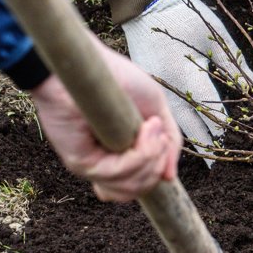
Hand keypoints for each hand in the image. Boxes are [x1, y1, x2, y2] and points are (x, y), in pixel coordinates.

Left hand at [29, 37, 181, 202]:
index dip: (155, 172)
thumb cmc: (118, 80)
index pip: (138, 186)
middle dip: (158, 162)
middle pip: (141, 187)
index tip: (159, 143)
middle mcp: (105, 165)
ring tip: (152, 127)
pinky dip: (141, 155)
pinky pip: (121, 174)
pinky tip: (145, 129)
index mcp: (118, 156)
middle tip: (156, 129)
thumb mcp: (156, 109)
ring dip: (152, 158)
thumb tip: (169, 177)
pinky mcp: (83, 163)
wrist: (86, 65)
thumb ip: (168, 143)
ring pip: (133, 186)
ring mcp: (94, 166)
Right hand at [122, 0, 252, 151]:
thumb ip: (232, 62)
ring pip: (171, 120)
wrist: (145, 4)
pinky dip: (170, 123)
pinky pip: (159, 111)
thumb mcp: (214, 34)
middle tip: (215, 161)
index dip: (218, 128)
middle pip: (187, 123)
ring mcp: (154, 85)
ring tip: (198, 153)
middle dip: (202, 142)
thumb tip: (252, 84)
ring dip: (184, 137)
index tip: (226, 142)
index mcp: (188, 73)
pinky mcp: (145, 83)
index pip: (207, 110)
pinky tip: (176, 133)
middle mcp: (170, 84)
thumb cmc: (185, 15)